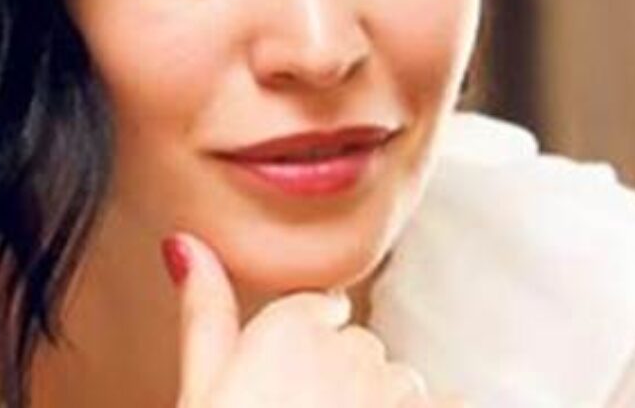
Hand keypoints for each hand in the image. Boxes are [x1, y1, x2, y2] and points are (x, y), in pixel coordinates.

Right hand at [164, 232, 467, 406]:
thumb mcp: (201, 389)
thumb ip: (205, 312)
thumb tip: (185, 242)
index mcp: (288, 326)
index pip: (321, 309)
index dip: (304, 354)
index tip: (286, 392)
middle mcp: (350, 347)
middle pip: (359, 348)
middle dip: (342, 383)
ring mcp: (395, 392)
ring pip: (400, 384)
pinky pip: (449, 405)